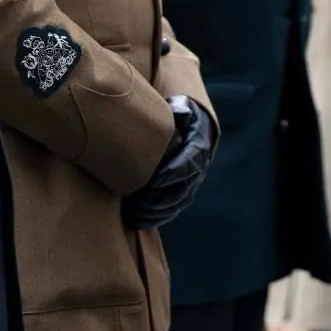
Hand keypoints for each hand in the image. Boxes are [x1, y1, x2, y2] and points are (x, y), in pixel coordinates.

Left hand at [122, 95, 216, 229]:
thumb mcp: (183, 109)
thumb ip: (178, 112)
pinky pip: (171, 211)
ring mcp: (190, 186)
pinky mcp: (182, 196)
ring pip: (175, 205)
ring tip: (132, 213)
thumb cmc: (181, 118)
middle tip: (134, 200)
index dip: (171, 174)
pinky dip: (155, 218)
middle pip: (179, 190)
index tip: (153, 180)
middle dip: (157, 198)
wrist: (195, 130)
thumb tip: (174, 114)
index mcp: (198, 149)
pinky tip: (137, 220)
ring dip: (154, 212)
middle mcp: (197, 171)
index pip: (186, 165)